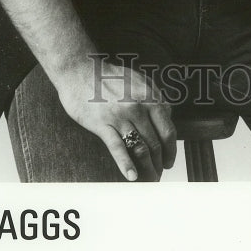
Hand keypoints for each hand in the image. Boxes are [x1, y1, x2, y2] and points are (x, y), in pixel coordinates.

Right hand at [56, 56, 176, 181]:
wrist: (80, 70)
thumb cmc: (109, 75)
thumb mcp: (138, 80)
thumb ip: (155, 96)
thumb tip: (168, 113)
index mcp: (150, 96)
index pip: (168, 130)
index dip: (171, 150)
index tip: (169, 160)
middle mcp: (138, 107)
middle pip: (156, 143)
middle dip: (160, 163)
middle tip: (159, 174)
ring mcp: (120, 116)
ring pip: (140, 148)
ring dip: (147, 168)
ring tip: (149, 180)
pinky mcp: (102, 124)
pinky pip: (117, 148)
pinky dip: (126, 165)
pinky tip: (132, 176)